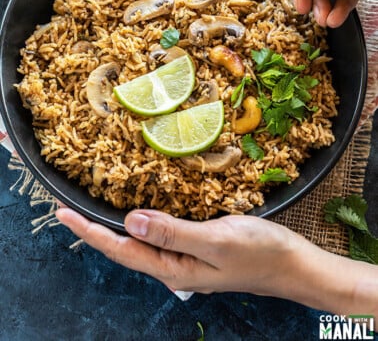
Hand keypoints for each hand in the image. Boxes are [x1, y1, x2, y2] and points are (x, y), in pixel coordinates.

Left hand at [56, 207, 300, 294]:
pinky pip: (161, 233)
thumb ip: (172, 232)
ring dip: (115, 227)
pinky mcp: (197, 246)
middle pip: (125, 248)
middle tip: (70, 211)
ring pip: (141, 241)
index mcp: (173, 268)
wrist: (292, 264)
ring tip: (93, 211)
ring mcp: (186, 258)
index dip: (90, 233)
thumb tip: (130, 222)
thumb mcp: (215, 241)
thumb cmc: (259, 253)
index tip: (64, 215)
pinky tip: (141, 213)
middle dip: (95, 231)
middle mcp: (174, 266)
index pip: (121, 250)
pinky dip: (143, 221)